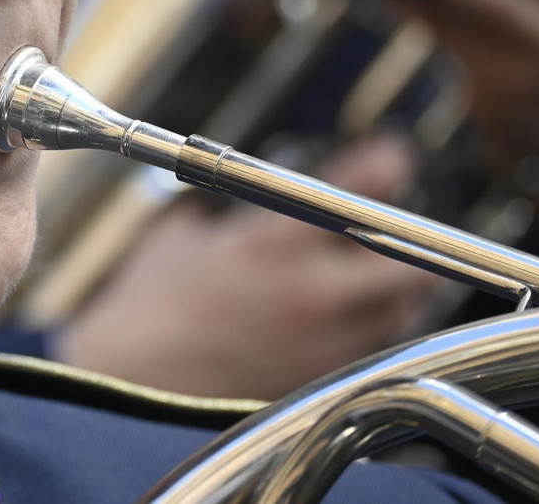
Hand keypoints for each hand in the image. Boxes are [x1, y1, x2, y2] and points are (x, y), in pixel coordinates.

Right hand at [52, 135, 438, 399]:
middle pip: (408, 265)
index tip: (393, 157)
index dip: (384, 168)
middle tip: (392, 230)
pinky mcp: (316, 380)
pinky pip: (369, 349)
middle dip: (408, 243)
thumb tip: (241, 193)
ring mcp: (320, 343)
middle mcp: (309, 294)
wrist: (131, 381)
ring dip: (394, 290)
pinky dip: (367, 328)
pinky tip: (342, 320)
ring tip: (372, 275)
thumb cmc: (148, 306)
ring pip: (398, 312)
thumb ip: (226, 212)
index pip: (353, 195)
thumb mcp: (183, 236)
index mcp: (272, 245)